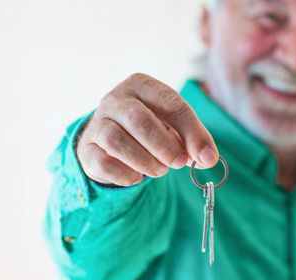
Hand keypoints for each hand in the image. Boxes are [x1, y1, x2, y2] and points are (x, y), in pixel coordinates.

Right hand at [76, 73, 218, 185]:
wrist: (108, 140)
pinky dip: (125, 174)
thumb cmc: (149, 128)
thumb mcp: (174, 126)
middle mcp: (116, 99)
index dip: (192, 132)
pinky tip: (137, 177)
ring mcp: (98, 122)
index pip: (172, 104)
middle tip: (179, 163)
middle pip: (140, 120)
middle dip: (165, 146)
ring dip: (145, 160)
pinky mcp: (87, 148)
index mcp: (142, 85)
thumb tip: (207, 159)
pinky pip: (103, 162)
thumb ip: (193, 139)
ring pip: (117, 141)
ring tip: (160, 170)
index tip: (205, 157)